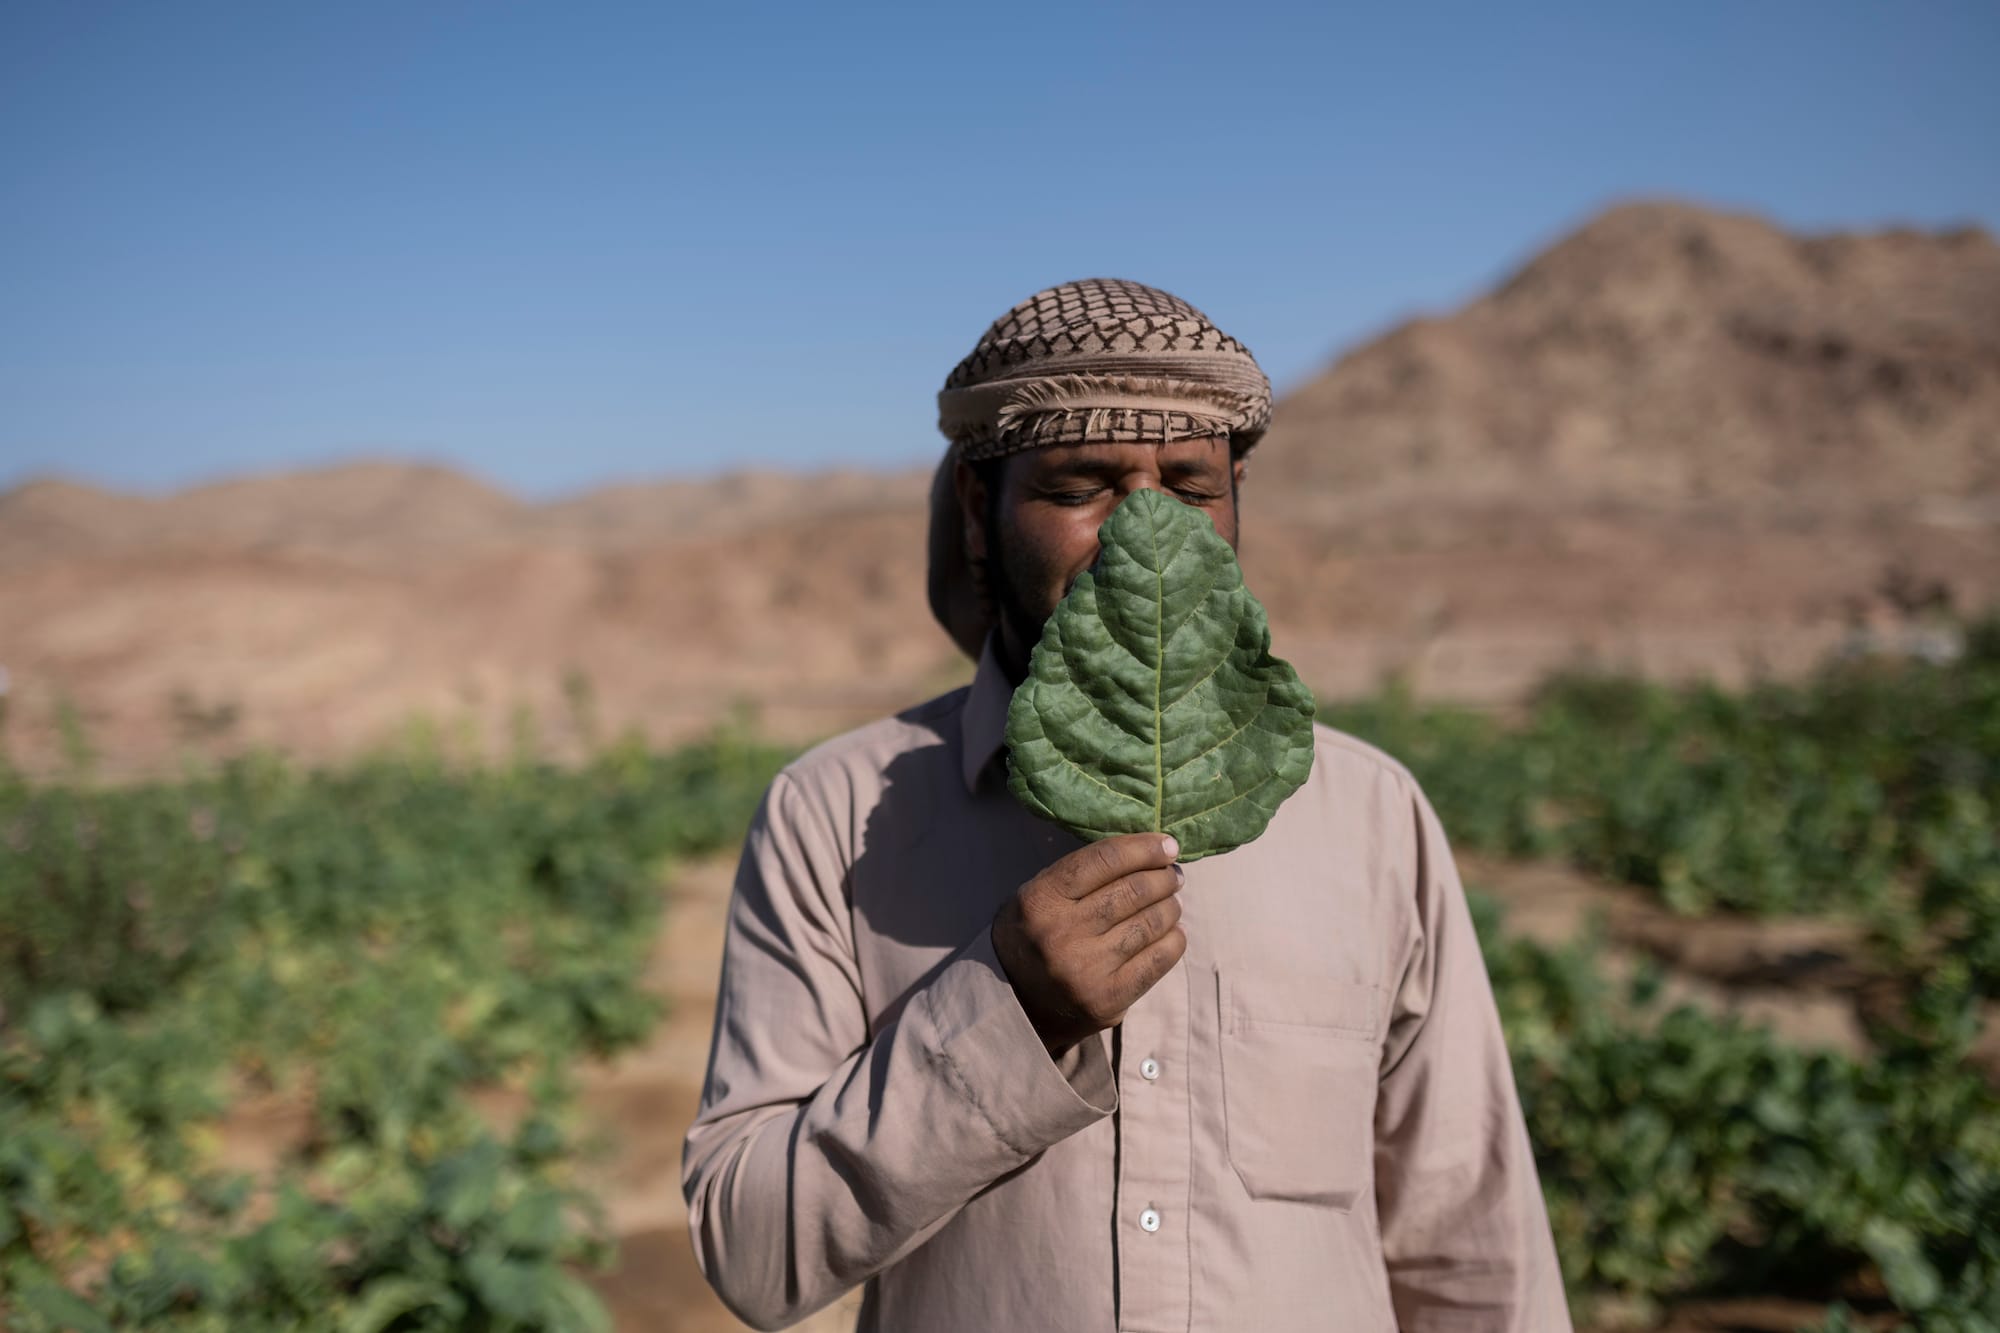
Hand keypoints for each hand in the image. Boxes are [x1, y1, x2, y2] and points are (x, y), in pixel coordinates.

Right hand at [990, 833, 1186, 1057]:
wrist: (1016, 1006)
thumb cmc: (1033, 938)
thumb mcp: (1038, 896)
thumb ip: (1082, 874)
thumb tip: (1145, 853)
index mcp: (1042, 899)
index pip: (1104, 860)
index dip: (1143, 848)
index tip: (1168, 845)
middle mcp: (1062, 932)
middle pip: (1133, 890)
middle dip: (1163, 878)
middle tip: (1172, 877)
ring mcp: (1086, 969)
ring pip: (1149, 923)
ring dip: (1170, 907)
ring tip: (1172, 903)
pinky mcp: (1109, 999)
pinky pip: (1158, 960)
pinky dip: (1174, 940)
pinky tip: (1173, 932)